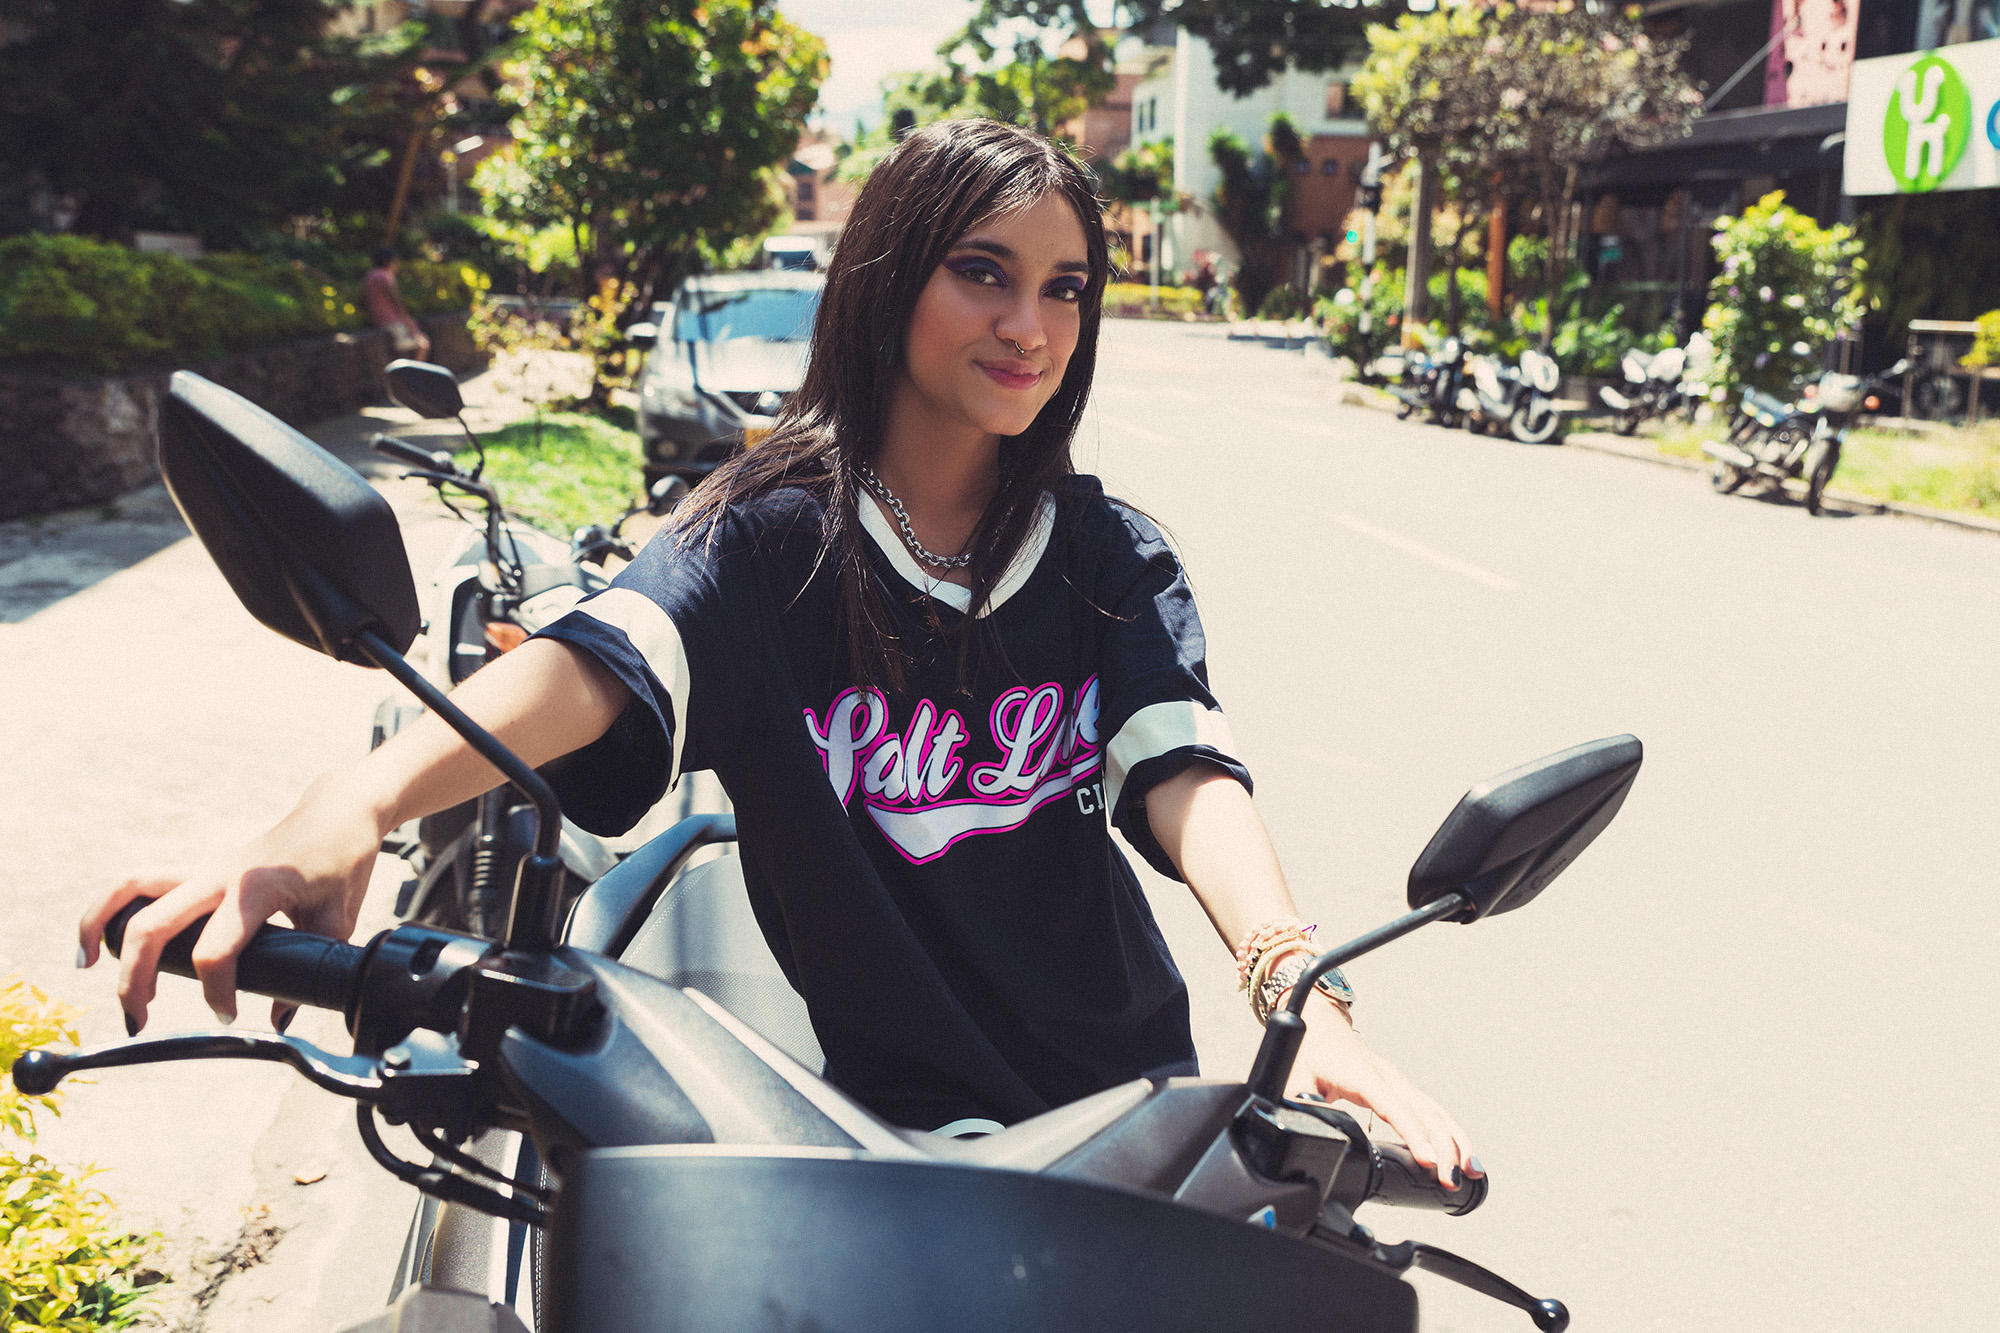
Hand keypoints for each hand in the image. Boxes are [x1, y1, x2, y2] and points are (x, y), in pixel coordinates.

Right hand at [77, 772, 384, 1030]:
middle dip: (136, 978)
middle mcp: (221, 875)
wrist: (337, 813)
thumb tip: (280, 1022)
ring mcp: (204, 869)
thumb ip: (310, 968)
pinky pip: (140, 882)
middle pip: (155, 926)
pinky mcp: (197, 869)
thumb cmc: (342, 863)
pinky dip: (111, 906)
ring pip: (132, 889)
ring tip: (88, 967)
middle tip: (139, 1021)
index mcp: (258, 888)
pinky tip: (99, 940)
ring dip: (101, 928)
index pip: (217, 950)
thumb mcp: (338, 920)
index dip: (216, 992)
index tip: (228, 1016)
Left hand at [1285, 997, 1480, 1190]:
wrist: (1319, 1022)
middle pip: (1425, 1112)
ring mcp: (1398, 1082)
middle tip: (1453, 1180)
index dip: (1413, 1134)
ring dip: (1456, 1141)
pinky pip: (1431, 1111)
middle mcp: (1388, 1077)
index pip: (1394, 1107)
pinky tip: (1463, 1154)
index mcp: (1363, 1075)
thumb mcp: (1295, 1074)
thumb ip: (1300, 1099)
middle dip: (1444, 1147)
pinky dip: (1451, 1132)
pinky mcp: (1402, 1089)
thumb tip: (1307, 1128)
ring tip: (1472, 1172)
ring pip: (1435, 1112)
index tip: (1429, 1161)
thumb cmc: (1309, 1050)